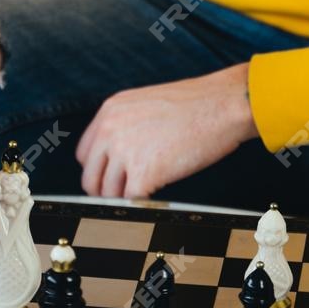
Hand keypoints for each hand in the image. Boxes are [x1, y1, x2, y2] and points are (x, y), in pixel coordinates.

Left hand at [75, 63, 256, 198]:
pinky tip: (155, 197)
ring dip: (125, 199)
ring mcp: (125, 152)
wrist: (223, 104)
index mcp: (110, 111)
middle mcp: (110, 130)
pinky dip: (141, 204)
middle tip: (123, 195)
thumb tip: (122, 153)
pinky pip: (130, 200)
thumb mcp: (148, 103)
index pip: (85, 154)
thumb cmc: (197, 104)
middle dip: (106, 191)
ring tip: (145, 195)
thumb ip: (127, 125)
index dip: (99, 170)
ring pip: (108, 194)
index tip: (109, 178)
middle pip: (90, 178)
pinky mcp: (143, 173)